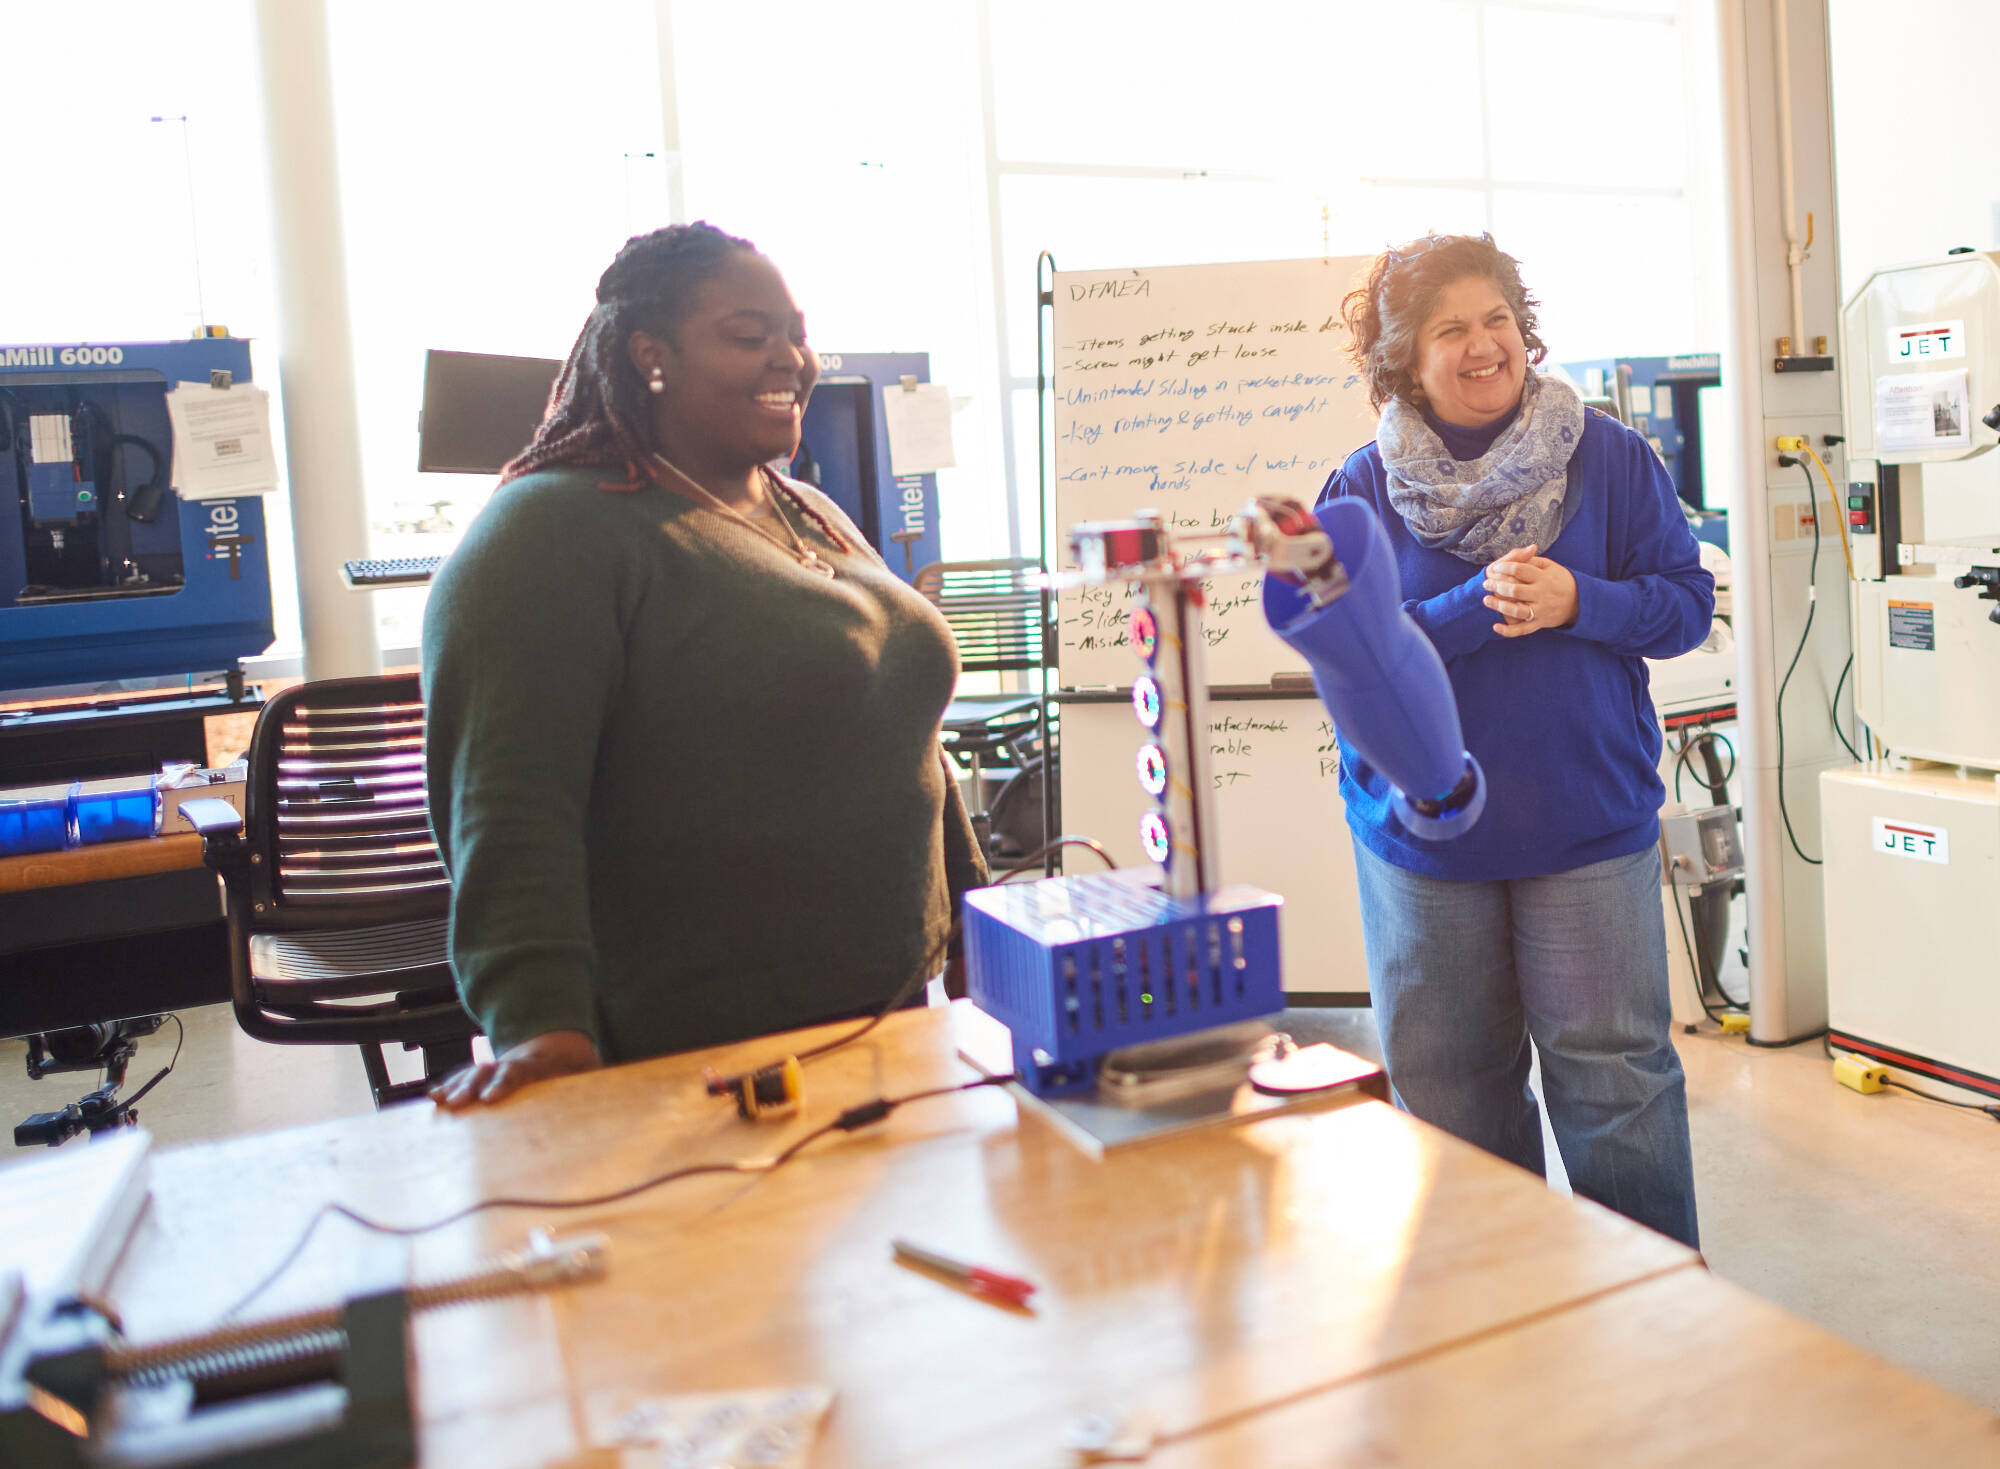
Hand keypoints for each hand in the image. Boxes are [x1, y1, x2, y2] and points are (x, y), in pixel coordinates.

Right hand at [430, 1029, 600, 1109]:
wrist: (559, 1042)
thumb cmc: (575, 1062)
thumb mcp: (589, 1070)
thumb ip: (593, 1081)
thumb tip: (609, 1095)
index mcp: (539, 1062)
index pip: (519, 1071)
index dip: (504, 1083)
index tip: (490, 1098)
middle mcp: (513, 1062)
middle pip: (489, 1071)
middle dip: (471, 1087)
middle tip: (457, 1104)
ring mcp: (497, 1066)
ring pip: (473, 1073)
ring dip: (456, 1087)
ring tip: (439, 1102)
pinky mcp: (487, 1075)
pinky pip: (465, 1078)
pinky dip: (449, 1086)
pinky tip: (434, 1099)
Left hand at [1482, 545, 1577, 637]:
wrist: (1579, 602)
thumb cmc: (1559, 581)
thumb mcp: (1550, 566)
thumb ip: (1533, 560)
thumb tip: (1528, 548)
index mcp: (1544, 578)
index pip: (1520, 570)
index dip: (1505, 568)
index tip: (1495, 568)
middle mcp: (1541, 594)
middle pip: (1515, 590)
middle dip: (1497, 586)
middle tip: (1486, 583)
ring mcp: (1540, 610)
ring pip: (1517, 611)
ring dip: (1499, 606)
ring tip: (1486, 600)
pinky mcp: (1538, 623)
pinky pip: (1522, 630)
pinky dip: (1508, 631)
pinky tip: (1495, 626)